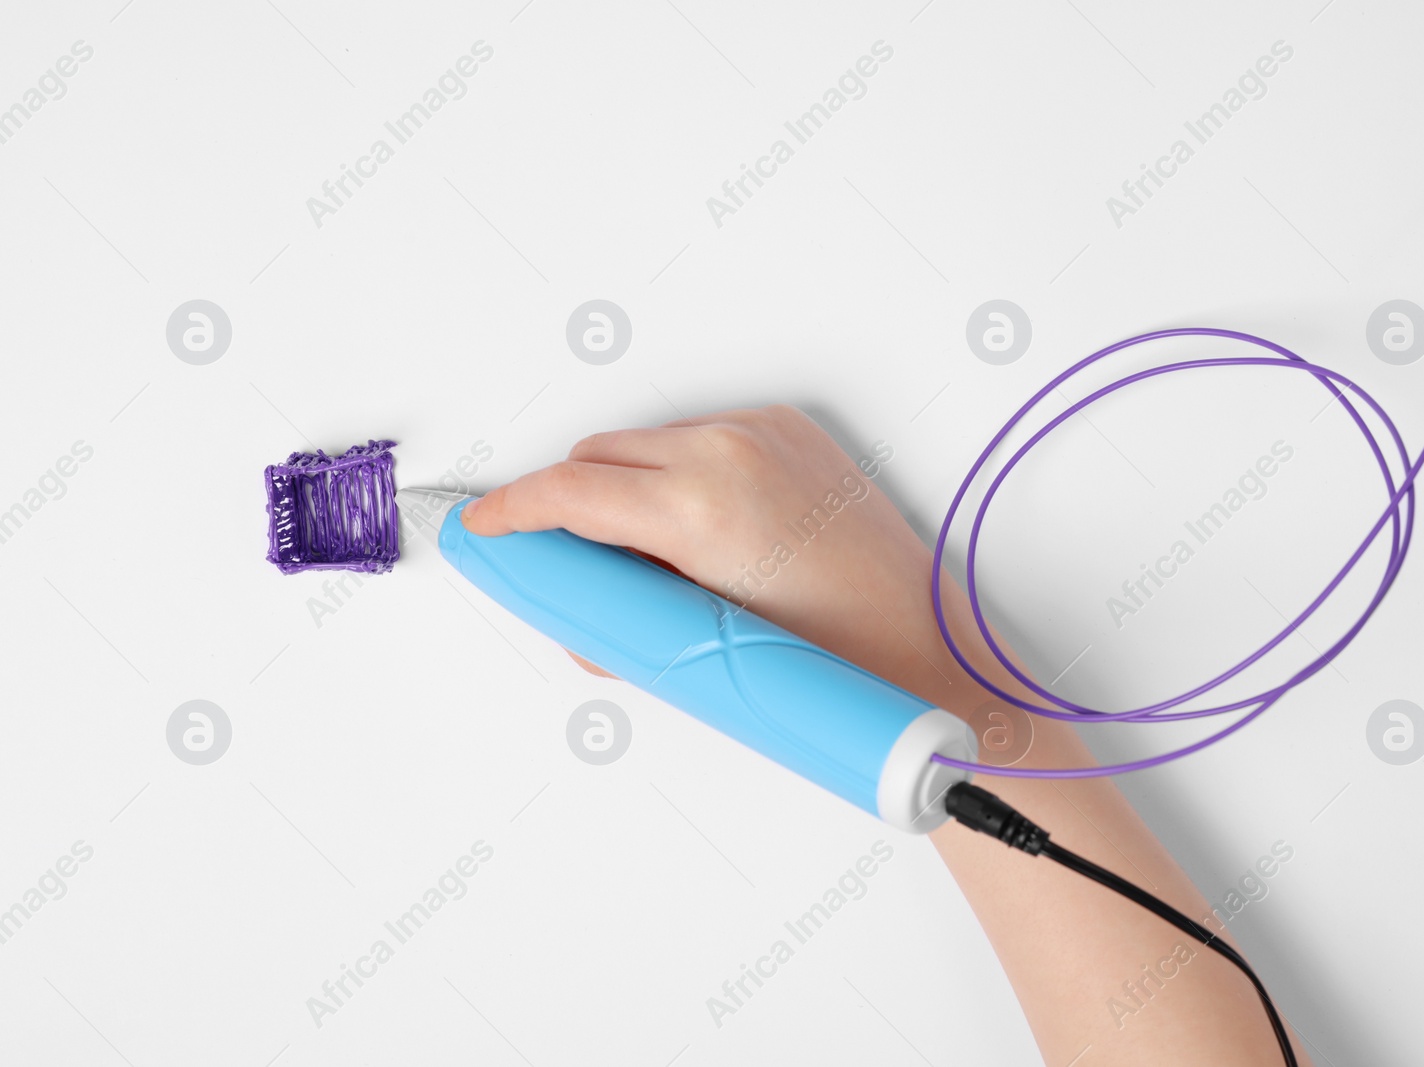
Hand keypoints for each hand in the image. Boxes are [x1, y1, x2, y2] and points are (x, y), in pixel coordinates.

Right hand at [460, 404, 971, 705]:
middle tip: (576, 560)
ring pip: (649, 440)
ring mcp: (764, 433)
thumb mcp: (701, 653)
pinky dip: (682, 470)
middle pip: (599, 454)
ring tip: (657, 554)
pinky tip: (704, 526)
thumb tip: (578, 618)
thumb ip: (618, 629)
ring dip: (628, 484)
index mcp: (701, 508)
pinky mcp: (790, 429)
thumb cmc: (839, 661)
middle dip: (571, 501)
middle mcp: (731, 452)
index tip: (488, 525)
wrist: (928, 644)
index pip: (569, 491)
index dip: (514, 509)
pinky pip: (701, 435)